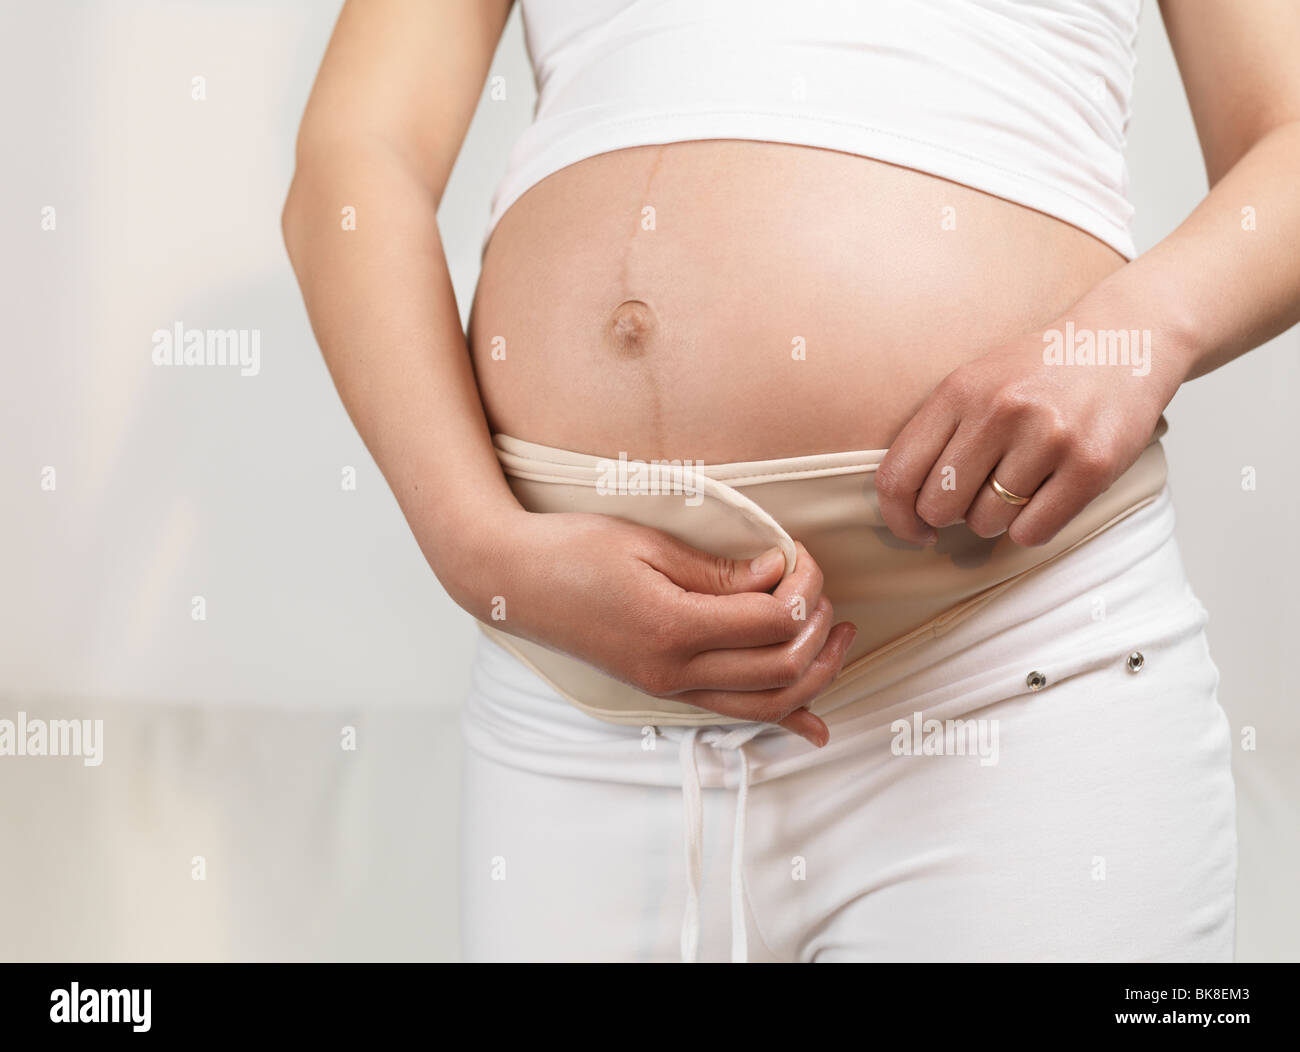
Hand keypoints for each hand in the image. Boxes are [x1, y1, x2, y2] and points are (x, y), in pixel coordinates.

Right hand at [452, 510, 856, 745]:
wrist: (512, 580)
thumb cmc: (573, 549)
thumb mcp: (648, 545)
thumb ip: (718, 571)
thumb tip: (779, 576)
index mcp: (672, 627)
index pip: (771, 621)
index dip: (802, 588)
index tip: (799, 555)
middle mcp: (674, 670)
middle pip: (780, 668)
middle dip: (817, 629)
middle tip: (821, 593)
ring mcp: (667, 687)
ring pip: (765, 703)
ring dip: (814, 674)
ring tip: (837, 638)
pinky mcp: (663, 689)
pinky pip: (734, 713)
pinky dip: (781, 719)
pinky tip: (814, 725)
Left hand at [875, 325, 1179, 546]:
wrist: (1125, 339)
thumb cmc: (1038, 373)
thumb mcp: (974, 384)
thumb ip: (936, 437)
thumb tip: (905, 511)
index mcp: (959, 391)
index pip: (897, 477)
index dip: (898, 518)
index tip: (915, 529)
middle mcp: (1000, 411)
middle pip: (940, 507)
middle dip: (952, 516)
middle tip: (977, 497)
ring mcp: (1048, 437)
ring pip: (987, 523)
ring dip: (997, 518)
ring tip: (1020, 483)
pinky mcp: (1092, 464)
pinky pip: (1033, 532)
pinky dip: (1033, 527)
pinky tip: (1046, 495)